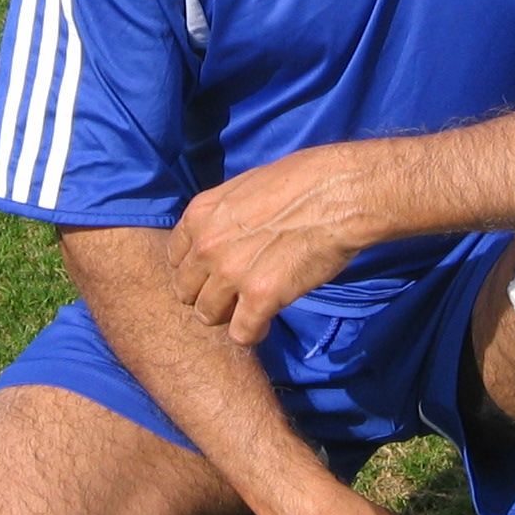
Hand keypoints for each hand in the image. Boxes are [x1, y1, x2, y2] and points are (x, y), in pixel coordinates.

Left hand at [168, 145, 387, 344]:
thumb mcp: (244, 187)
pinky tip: (267, 321)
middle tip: (235, 293)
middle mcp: (207, 246)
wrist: (339, 194)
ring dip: (228, 316)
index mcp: (200, 215)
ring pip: (207, 316)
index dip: (197, 269)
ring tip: (251, 309)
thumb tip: (223, 234)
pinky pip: (241, 334)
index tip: (216, 272)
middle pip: (186, 291)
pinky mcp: (260, 297)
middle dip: (209, 295)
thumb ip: (223, 216)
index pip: (175, 259)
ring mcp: (230, 273)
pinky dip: (253, 332)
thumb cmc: (302, 181)